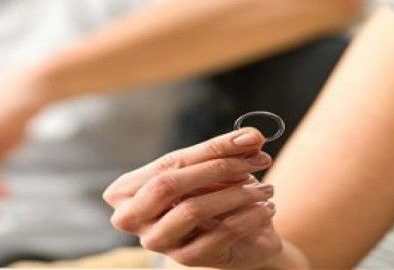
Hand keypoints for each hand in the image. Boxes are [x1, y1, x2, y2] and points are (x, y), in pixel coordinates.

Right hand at [103, 129, 284, 268]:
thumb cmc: (214, 193)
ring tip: (266, 188)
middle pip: (168, 185)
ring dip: (238, 194)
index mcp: (126, 190)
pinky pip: (220, 233)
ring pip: (193, 209)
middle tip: (259, 160)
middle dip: (218, 168)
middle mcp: (131, 218)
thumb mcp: (214, 167)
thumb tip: (251, 136)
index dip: (212, 149)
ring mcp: (157, 241)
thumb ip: (228, 148)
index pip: (169, 163)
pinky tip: (267, 208)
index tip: (252, 139)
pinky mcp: (186, 259)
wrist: (237, 238)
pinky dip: (249, 216)